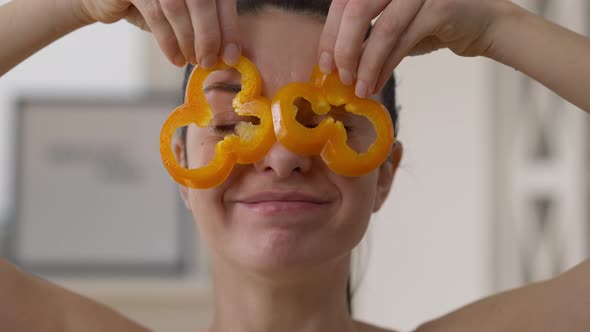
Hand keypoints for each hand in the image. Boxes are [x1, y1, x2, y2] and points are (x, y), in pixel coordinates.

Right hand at [77, 0, 240, 66]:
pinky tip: (176, 59)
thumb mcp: (186, 14)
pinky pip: (155, 16)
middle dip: (208, 36)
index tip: (232, 56)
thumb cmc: (155, 7)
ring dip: (187, 41)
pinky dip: (168, 42)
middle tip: (209, 62)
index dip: (229, 28)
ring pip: (177, 9)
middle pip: (202, 1)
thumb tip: (229, 53)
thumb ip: (207, 26)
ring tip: (193, 61)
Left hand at [318, 0, 505, 97]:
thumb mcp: (394, 25)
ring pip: (381, 30)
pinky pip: (402, 42)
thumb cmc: (436, 23)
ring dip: (365, 64)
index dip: (330, 32)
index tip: (325, 62)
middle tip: (340, 76)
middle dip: (344, 48)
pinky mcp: (439, 8)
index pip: (345, 0)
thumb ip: (367, 34)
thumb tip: (336, 61)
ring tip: (359, 88)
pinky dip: (384, 67)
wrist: (486, 23)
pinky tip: (376, 83)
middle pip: (356, 9)